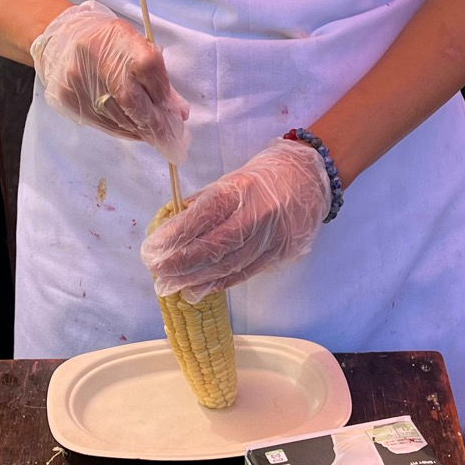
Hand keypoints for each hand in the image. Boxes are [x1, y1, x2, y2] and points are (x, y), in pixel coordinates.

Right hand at [30, 0, 189, 162]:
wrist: (65, 41)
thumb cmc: (110, 45)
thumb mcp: (137, 47)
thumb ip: (159, 78)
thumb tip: (179, 113)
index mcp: (118, 37)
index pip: (148, 67)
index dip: (163, 94)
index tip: (176, 113)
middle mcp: (96, 58)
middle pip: (132, 100)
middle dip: (156, 123)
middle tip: (171, 139)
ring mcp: (79, 80)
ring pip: (119, 118)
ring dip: (141, 130)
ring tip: (154, 135)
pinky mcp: (69, 98)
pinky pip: (103, 123)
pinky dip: (124, 130)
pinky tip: (134, 130)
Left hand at [141, 138, 331, 300]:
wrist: (312, 178)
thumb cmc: (265, 176)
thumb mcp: (231, 180)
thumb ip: (203, 204)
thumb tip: (172, 227)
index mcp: (239, 191)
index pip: (200, 218)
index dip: (174, 237)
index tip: (152, 249)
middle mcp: (256, 215)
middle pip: (212, 247)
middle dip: (180, 263)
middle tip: (157, 272)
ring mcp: (271, 237)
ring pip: (228, 265)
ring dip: (197, 279)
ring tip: (173, 286)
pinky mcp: (281, 253)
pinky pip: (246, 272)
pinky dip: (221, 282)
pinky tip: (202, 288)